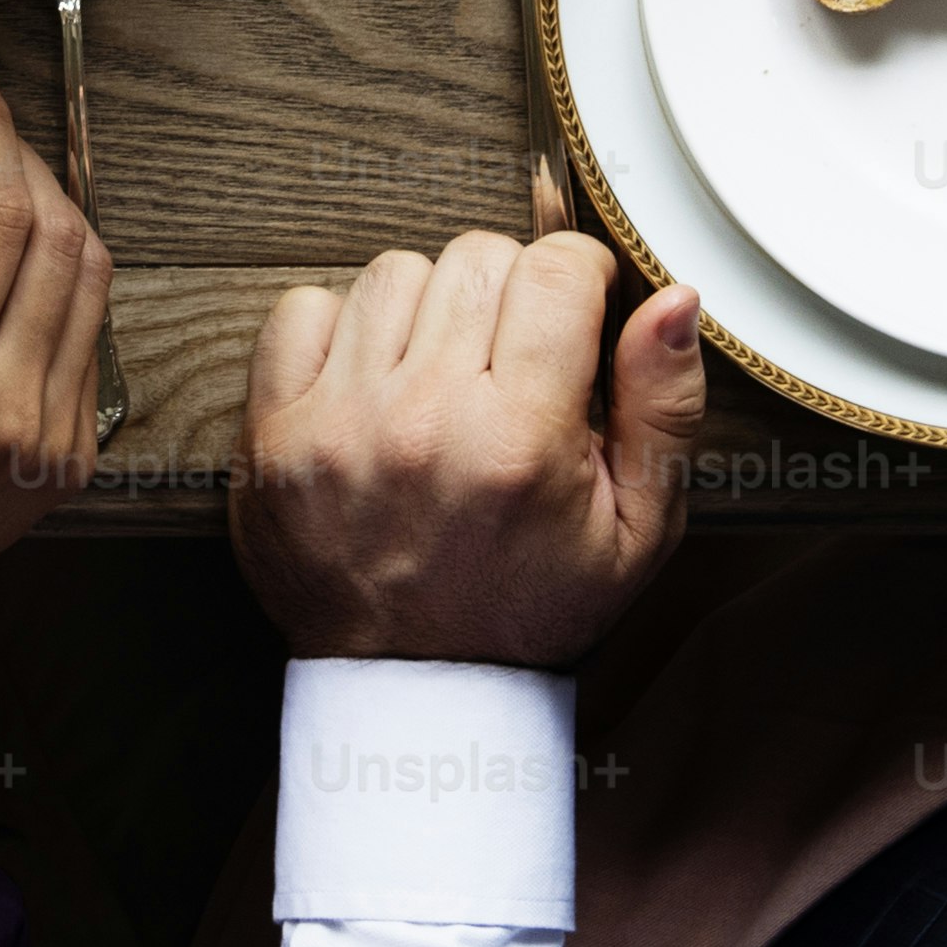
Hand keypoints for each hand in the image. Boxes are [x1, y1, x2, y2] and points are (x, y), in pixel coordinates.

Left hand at [233, 230, 703, 667]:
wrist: (414, 688)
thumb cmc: (532, 607)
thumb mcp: (637, 531)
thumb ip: (664, 407)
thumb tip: (674, 298)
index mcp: (521, 442)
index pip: (555, 270)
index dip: (578, 281)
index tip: (574, 316)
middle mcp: (424, 421)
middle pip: (476, 258)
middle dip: (508, 296)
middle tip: (510, 364)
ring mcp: (337, 423)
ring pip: (394, 272)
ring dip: (426, 310)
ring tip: (442, 378)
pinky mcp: (272, 432)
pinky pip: (303, 307)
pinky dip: (339, 329)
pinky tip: (372, 384)